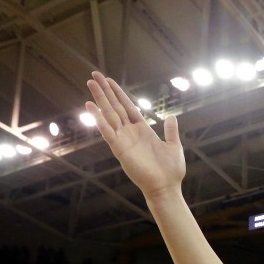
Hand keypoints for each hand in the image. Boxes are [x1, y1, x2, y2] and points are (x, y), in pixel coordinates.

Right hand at [85, 72, 185, 200]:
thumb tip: (171, 117)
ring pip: (109, 115)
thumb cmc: (171, 170)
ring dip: (99, 99)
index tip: (108, 80)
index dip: (118, 93)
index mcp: (142, 130)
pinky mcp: (120, 150)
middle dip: (105, 91)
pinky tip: (91, 107)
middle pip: (114, 107)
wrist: (166, 188)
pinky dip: (99, 120)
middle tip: (93, 75)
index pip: (127, 107)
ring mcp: (124, 140)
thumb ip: (171, 131)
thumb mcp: (174, 145)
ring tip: (90, 84)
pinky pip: (107, 132)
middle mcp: (130, 133)